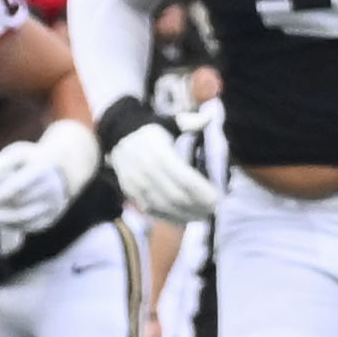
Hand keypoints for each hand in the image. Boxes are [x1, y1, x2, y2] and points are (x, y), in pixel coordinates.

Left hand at [0, 118, 98, 247]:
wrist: (59, 172)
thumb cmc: (30, 161)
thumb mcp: (20, 153)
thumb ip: (4, 160)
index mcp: (42, 170)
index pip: (19, 185)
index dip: (0, 194)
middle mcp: (51, 189)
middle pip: (22, 203)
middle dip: (0, 208)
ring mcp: (53, 205)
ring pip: (27, 217)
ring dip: (5, 220)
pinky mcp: (51, 218)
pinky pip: (32, 226)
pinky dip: (14, 226)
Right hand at [105, 99, 215, 225]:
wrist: (118, 135)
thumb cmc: (153, 130)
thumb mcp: (170, 122)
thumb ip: (190, 122)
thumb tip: (210, 117)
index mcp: (159, 153)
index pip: (185, 178)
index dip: (202, 192)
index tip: (218, 199)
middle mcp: (145, 170)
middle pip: (176, 196)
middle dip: (197, 206)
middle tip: (215, 210)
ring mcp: (135, 183)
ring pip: (163, 206)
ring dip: (185, 215)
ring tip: (204, 217)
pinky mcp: (130, 192)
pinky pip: (150, 210)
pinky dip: (169, 217)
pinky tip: (185, 219)